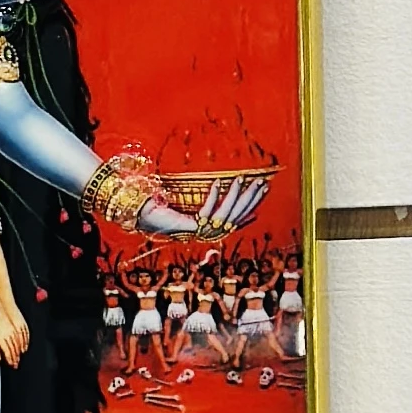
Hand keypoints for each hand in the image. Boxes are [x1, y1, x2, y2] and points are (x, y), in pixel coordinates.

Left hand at [137, 175, 267, 239]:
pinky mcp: (189, 227)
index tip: (265, 189)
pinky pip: (206, 212)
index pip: (239, 217)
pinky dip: (212, 198)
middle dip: (249, 198)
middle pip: (235, 215)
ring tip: (240, 178)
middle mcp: (209, 234)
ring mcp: (200, 232)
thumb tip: (238, 201)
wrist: (146, 216)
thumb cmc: (170, 210)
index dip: (253, 204)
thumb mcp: (197, 209)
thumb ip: (217, 206)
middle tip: (260, 182)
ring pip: (224, 214)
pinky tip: (216, 183)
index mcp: (213, 230)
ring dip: (233, 195)